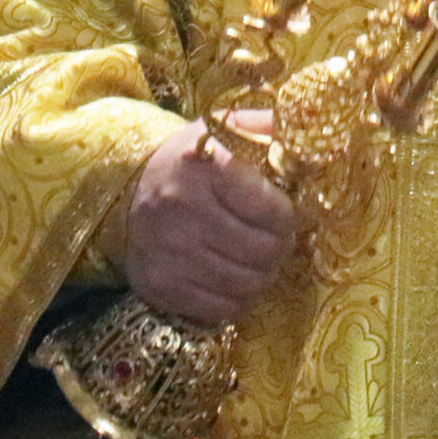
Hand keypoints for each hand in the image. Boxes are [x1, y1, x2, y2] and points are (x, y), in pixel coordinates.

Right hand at [122, 112, 297, 328]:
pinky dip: (237, 299)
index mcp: (203, 166)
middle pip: (262, 251)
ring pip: (245, 284)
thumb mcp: (225, 131)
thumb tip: (312, 133)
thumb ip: (269, 129)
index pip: (271, 209)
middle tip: (279, 241)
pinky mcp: (158, 286)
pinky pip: (219, 309)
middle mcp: (180, 209)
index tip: (287, 214)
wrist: (124, 190)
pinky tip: (234, 279)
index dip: (288, 216)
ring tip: (260, 260)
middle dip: (281, 248)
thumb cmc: (190, 161)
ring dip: (263, 275)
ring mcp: (167, 252)